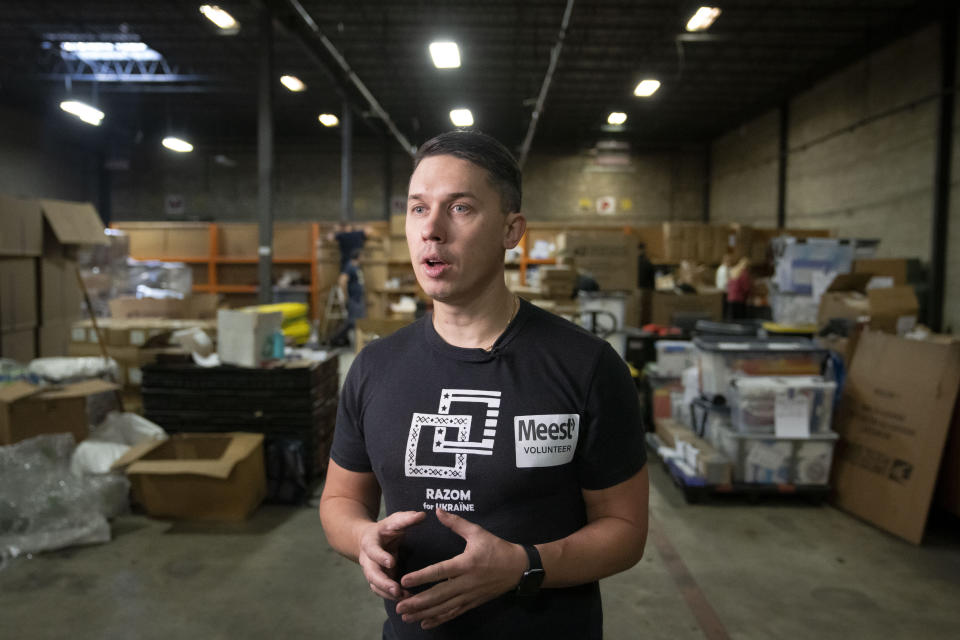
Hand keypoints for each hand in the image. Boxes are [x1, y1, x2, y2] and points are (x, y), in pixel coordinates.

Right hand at [358, 510, 425, 600]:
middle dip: (383, 583)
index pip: (373, 550)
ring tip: (405, 598)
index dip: (380, 557)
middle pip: (372, 574)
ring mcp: (371, 572)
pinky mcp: (377, 580)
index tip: (391, 562)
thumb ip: (407, 519)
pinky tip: (407, 599)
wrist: (368, 540)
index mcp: (369, 543)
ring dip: (388, 593)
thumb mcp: (394, 521)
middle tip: (396, 590)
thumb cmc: (385, 529)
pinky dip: (392, 596)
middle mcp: (367, 560)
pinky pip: (382, 591)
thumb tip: (422, 515)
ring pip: (376, 586)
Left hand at [395, 508, 527, 629]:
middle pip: (439, 595)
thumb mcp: (477, 532)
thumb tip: (437, 510)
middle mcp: (466, 582)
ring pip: (444, 607)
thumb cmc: (497, 548)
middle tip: (399, 607)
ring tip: (406, 616)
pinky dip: (439, 619)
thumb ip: (456, 522)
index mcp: (466, 564)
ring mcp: (470, 595)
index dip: (422, 577)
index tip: (404, 581)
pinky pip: (453, 613)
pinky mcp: (473, 603)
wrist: (518, 568)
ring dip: (424, 613)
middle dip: (418, 602)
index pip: (440, 571)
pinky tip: (424, 624)